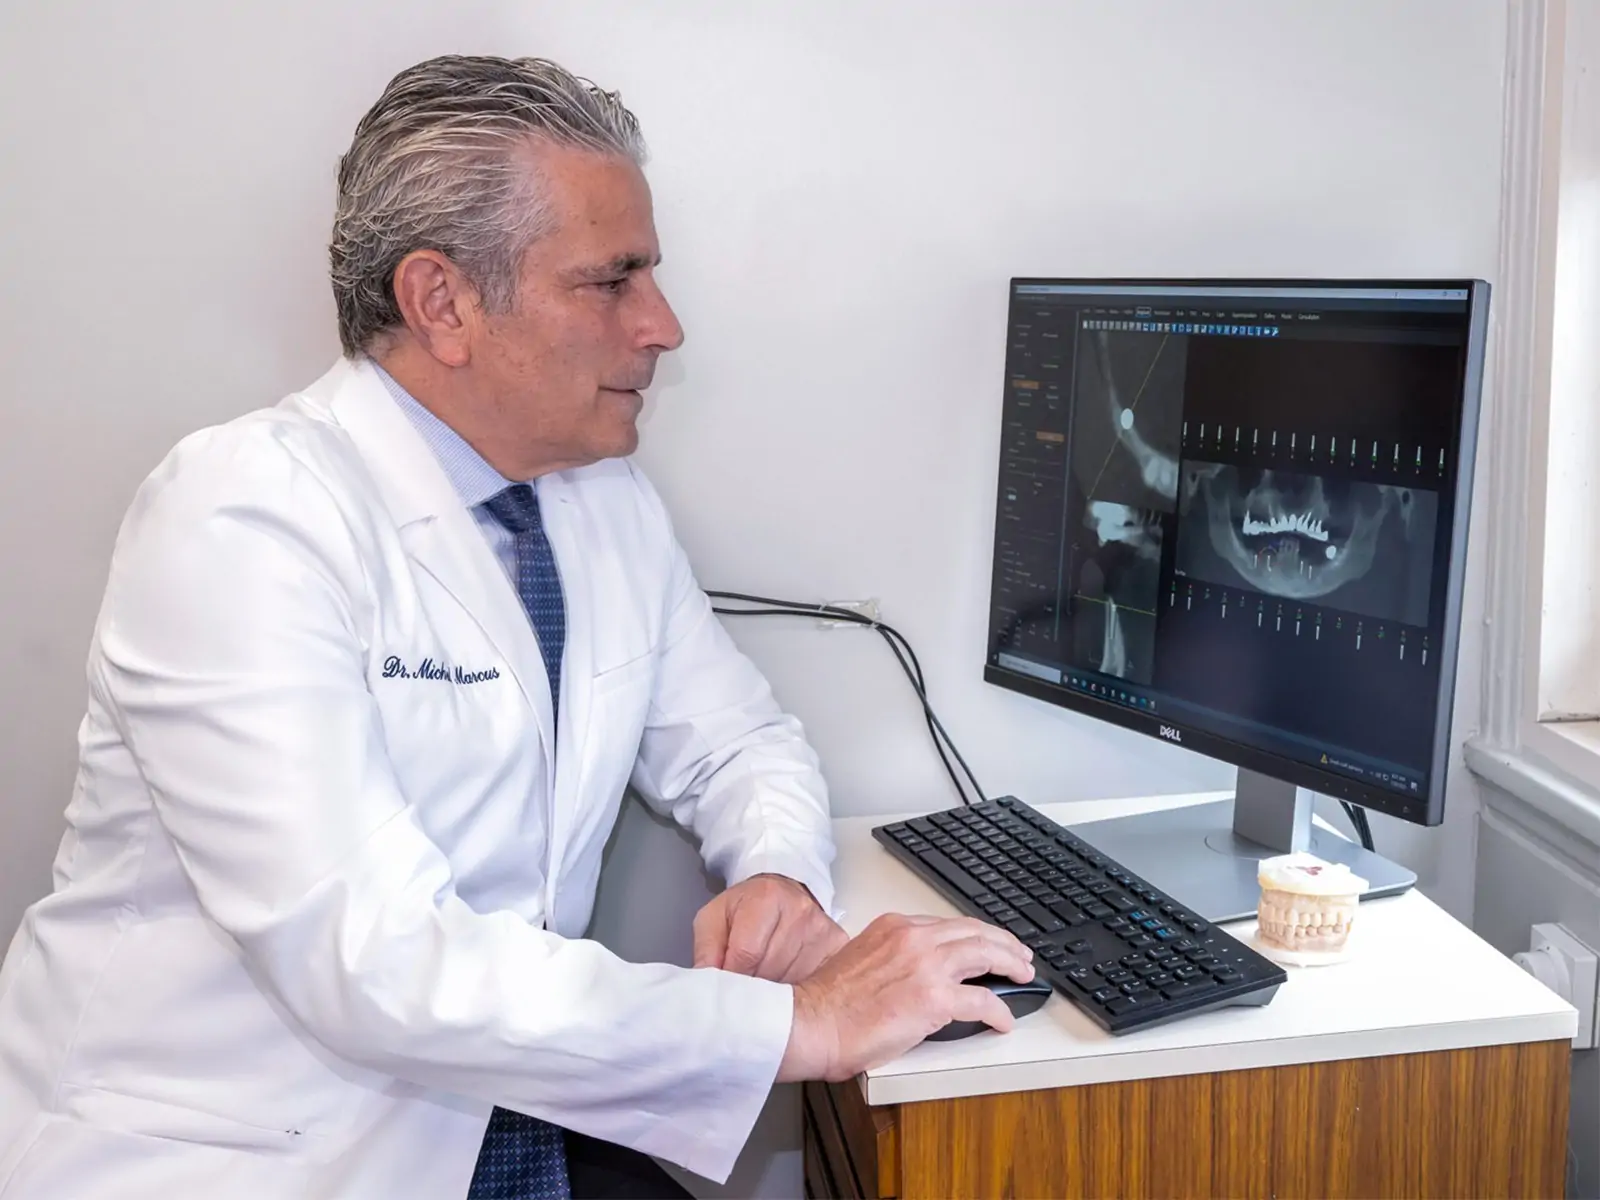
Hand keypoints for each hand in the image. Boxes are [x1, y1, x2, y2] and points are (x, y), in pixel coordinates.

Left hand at [692, 873, 848, 983]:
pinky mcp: (837, 945)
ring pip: (795, 982)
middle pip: (772, 971)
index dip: (733, 979)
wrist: (783, 891)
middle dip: (753, 987)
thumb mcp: (714, 918)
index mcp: (766, 897)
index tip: (726, 990)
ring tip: (767, 983)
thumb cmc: (746, 908)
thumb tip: (705, 984)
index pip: (747, 954)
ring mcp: (822, 929)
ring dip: (777, 994)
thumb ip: (706, 949)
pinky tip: (789, 984)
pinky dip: (800, 992)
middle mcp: (800, 910)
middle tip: (745, 988)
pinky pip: (817, 983)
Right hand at [776, 913, 1034, 1082]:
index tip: (985, 942)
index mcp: (894, 926)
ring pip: (986, 954)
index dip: (973, 934)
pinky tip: (1004, 1020)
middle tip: (1018, 954)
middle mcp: (913, 938)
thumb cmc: (826, 1002)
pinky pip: (982, 1001)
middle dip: (1003, 942)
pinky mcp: (934, 999)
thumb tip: (912, 975)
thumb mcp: (860, 957)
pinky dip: (1000, 1010)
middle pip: (974, 932)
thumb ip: (889, 956)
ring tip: (1023, 974)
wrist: (811, 1022)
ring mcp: (926, 966)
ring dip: (1010, 963)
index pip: (947, 924)